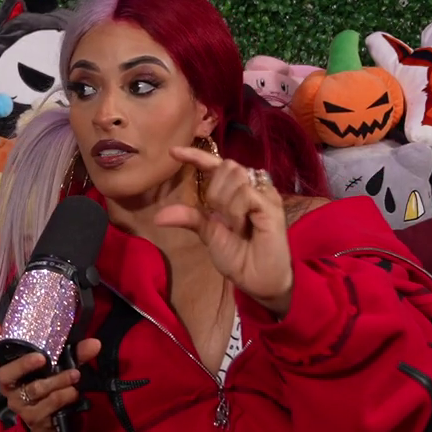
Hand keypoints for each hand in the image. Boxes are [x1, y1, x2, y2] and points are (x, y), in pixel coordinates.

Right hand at [0, 322, 99, 431]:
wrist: (51, 422)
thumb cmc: (50, 386)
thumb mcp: (60, 368)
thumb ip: (75, 355)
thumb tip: (95, 343)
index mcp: (11, 368)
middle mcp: (9, 386)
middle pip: (5, 374)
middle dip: (23, 364)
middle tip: (42, 358)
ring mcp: (18, 403)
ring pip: (34, 389)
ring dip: (57, 381)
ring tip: (76, 375)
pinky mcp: (32, 418)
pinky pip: (47, 405)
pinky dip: (63, 397)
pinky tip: (74, 393)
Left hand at [156, 146, 294, 313]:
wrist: (256, 280)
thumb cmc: (237, 257)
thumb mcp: (209, 234)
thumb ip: (190, 218)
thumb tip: (158, 216)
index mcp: (235, 192)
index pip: (215, 164)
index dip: (196, 156)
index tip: (173, 152)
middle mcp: (252, 188)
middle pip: (227, 165)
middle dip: (215, 190)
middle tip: (220, 218)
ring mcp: (264, 195)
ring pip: (236, 175)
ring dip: (226, 201)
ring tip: (234, 225)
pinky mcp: (272, 205)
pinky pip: (245, 192)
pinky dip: (236, 209)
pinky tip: (240, 226)